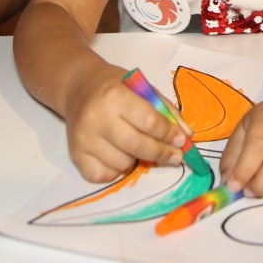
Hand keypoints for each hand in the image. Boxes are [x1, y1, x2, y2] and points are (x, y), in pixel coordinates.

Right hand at [61, 63, 188, 182]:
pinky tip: (118, 156)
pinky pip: (102, 176)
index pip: (149, 121)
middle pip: (137, 146)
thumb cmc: (115, 86)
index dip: (169, 134)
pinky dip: (116, 171)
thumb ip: (165, 110)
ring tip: (135, 145)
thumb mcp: (142, 88)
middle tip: (176, 156)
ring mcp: (83, 138)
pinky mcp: (75, 154)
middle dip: (162, 153)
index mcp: (115, 96)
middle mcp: (96, 118)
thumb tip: (186, 136)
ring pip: (122, 164)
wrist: (78, 87)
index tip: (183, 141)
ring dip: (136, 160)